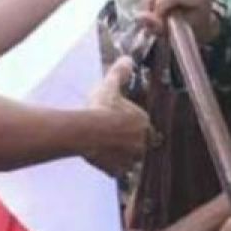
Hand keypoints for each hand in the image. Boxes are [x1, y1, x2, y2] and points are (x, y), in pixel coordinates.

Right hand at [82, 58, 148, 176]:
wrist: (87, 131)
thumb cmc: (101, 108)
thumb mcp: (110, 85)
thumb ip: (120, 73)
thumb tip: (128, 59)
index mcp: (143, 123)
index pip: (140, 125)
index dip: (128, 123)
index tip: (116, 121)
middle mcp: (141, 143)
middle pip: (136, 143)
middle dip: (126, 140)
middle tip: (110, 134)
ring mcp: (130, 159)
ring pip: (128, 158)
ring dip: (120, 154)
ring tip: (105, 147)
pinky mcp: (117, 171)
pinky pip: (116, 171)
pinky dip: (110, 167)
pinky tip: (100, 158)